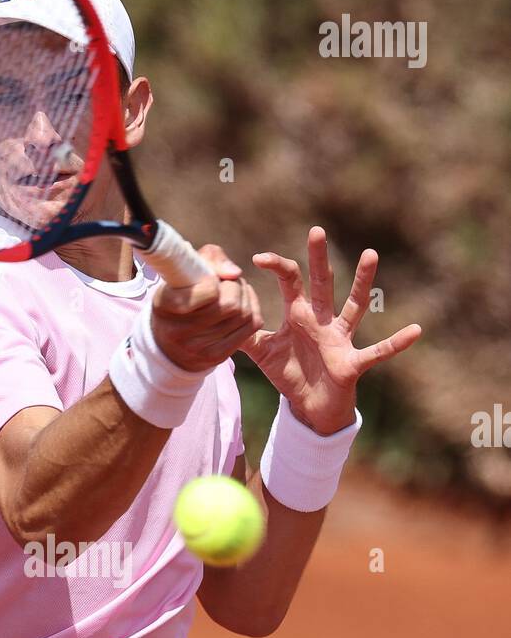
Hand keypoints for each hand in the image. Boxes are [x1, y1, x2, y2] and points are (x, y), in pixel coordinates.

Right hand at [151, 244, 263, 371]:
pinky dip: (252, 308)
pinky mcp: (218, 356)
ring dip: (244, 296)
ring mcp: (200, 348)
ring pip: (244, 313)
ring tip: (232, 292)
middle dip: (234, 286)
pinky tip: (242, 304)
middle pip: (231, 303)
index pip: (209, 291)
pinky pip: (252, 325)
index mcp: (167, 305)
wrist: (169, 344)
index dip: (215, 280)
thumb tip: (235, 273)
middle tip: (226, 283)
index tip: (210, 279)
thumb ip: (210, 258)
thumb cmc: (179, 295)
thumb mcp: (184, 271)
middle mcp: (181, 332)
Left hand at [241, 227, 421, 434]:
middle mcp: (322, 321)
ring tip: (370, 253)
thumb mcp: (263, 354)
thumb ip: (245, 334)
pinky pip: (377, 352)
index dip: (276, 268)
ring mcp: (340, 339)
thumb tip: (221, 315)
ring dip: (362, 282)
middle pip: (322, 283)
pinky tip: (416, 331)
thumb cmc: (291, 375)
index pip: (290, 282)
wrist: (310, 408)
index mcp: (300, 315)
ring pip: (354, 306)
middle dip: (319, 259)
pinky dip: (396, 343)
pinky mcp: (352, 362)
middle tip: (316, 230)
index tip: (257, 258)